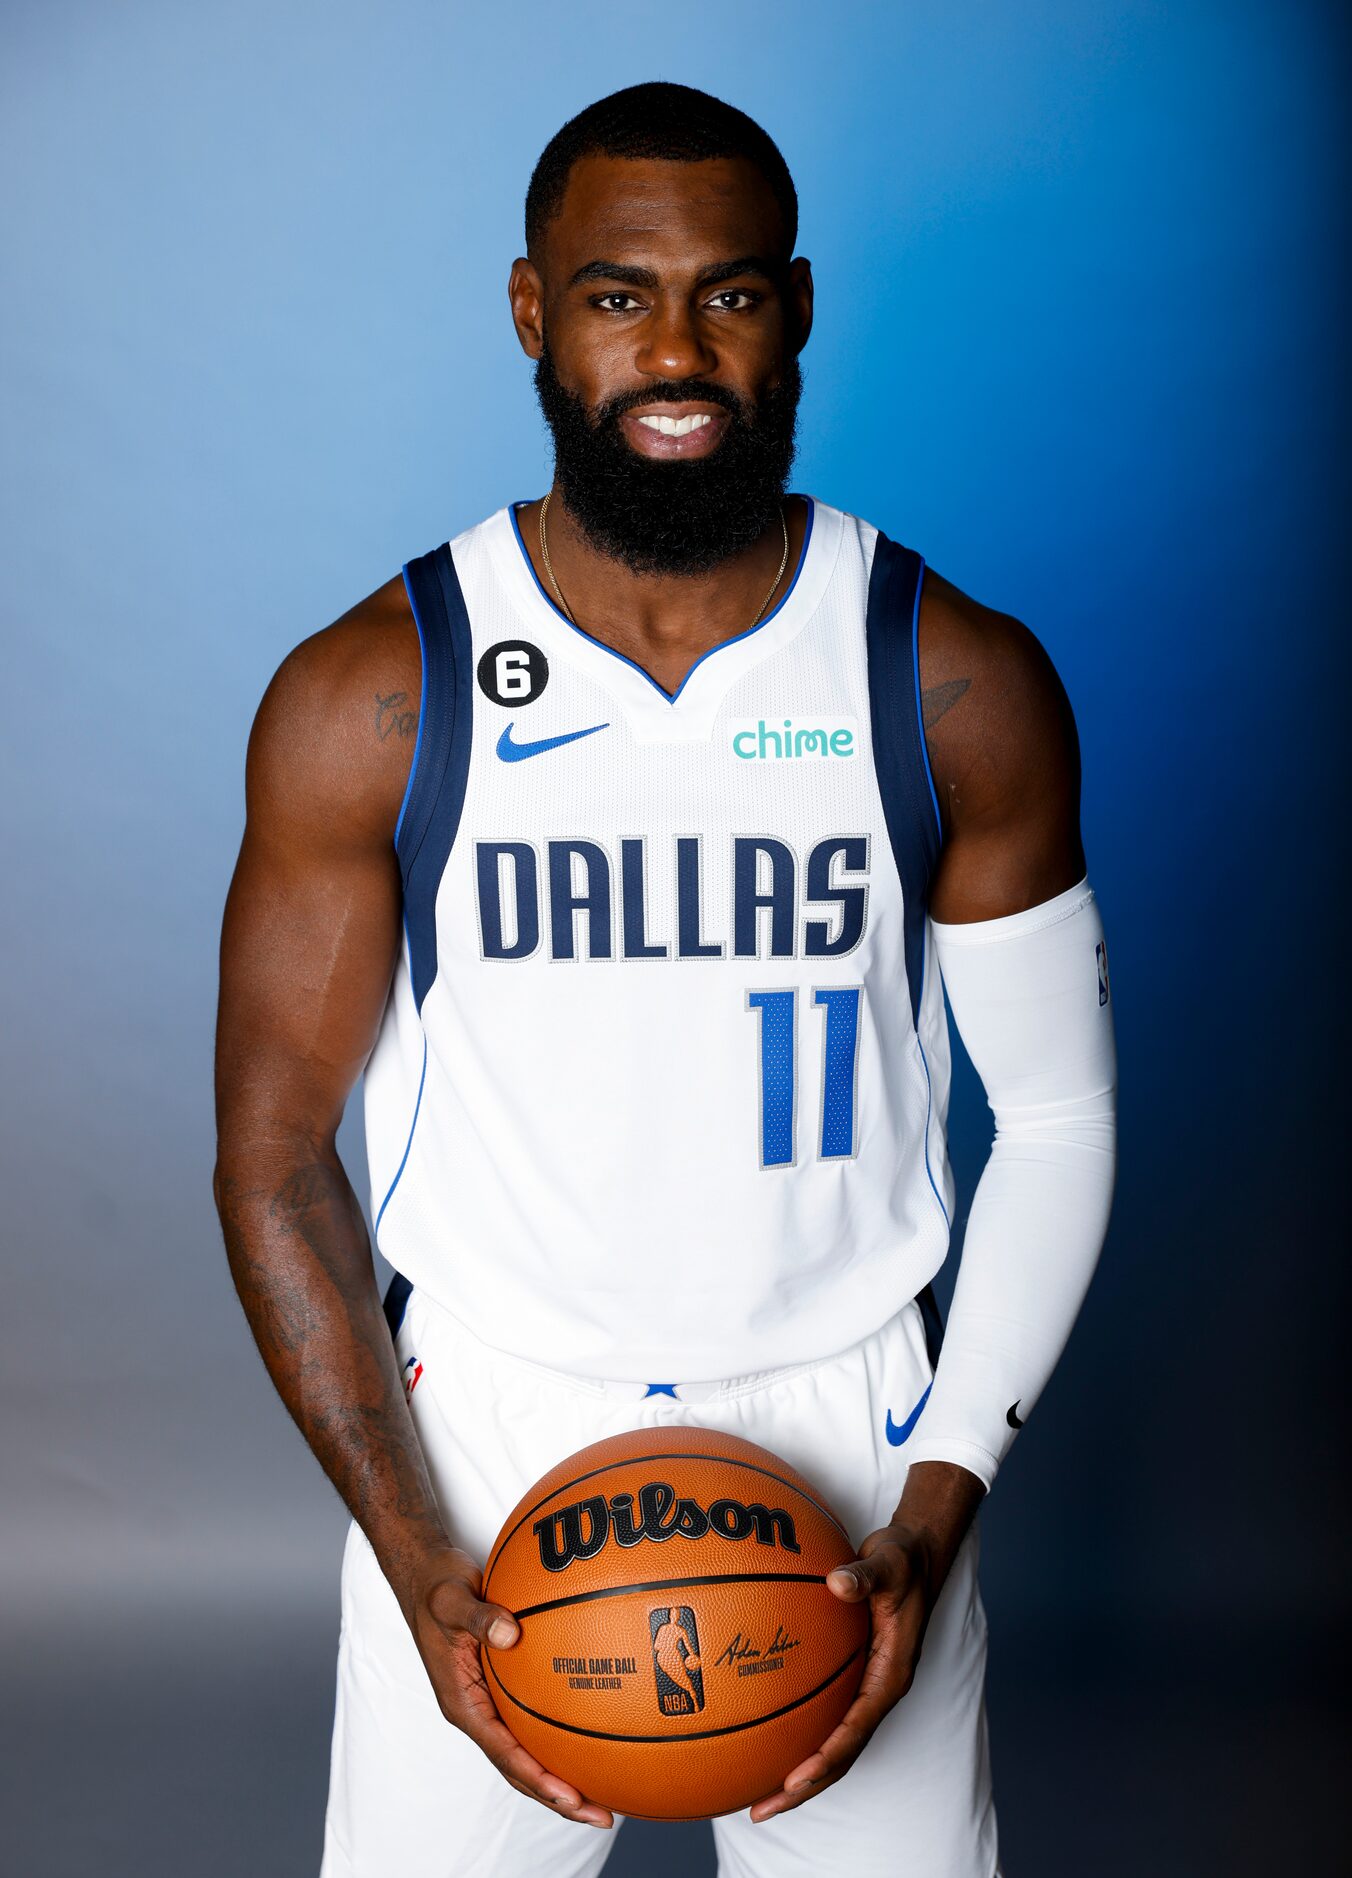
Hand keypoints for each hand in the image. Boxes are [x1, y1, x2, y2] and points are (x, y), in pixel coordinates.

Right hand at [395, 1541, 613, 1828]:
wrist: (424, 1575)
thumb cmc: (436, 1588)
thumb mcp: (452, 1599)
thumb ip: (480, 1617)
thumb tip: (511, 1635)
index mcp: (461, 1703)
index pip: (504, 1753)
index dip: (537, 1779)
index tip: (570, 1797)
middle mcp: (476, 1712)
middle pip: (520, 1768)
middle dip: (558, 1797)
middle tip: (601, 1815)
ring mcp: (488, 1703)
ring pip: (527, 1751)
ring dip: (562, 1776)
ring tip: (605, 1795)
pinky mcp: (499, 1688)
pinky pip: (532, 1721)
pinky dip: (559, 1737)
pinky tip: (593, 1735)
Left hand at [749, 1521, 936, 1823]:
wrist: (915, 1555)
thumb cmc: (902, 1559)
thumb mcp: (891, 1561)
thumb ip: (866, 1574)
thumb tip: (838, 1581)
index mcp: (891, 1675)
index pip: (856, 1729)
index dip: (826, 1758)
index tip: (795, 1779)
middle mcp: (877, 1691)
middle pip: (841, 1754)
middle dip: (803, 1787)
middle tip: (760, 1809)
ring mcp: (865, 1689)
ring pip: (832, 1744)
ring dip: (797, 1774)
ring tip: (754, 1797)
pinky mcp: (851, 1678)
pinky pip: (822, 1717)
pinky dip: (796, 1736)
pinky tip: (760, 1738)